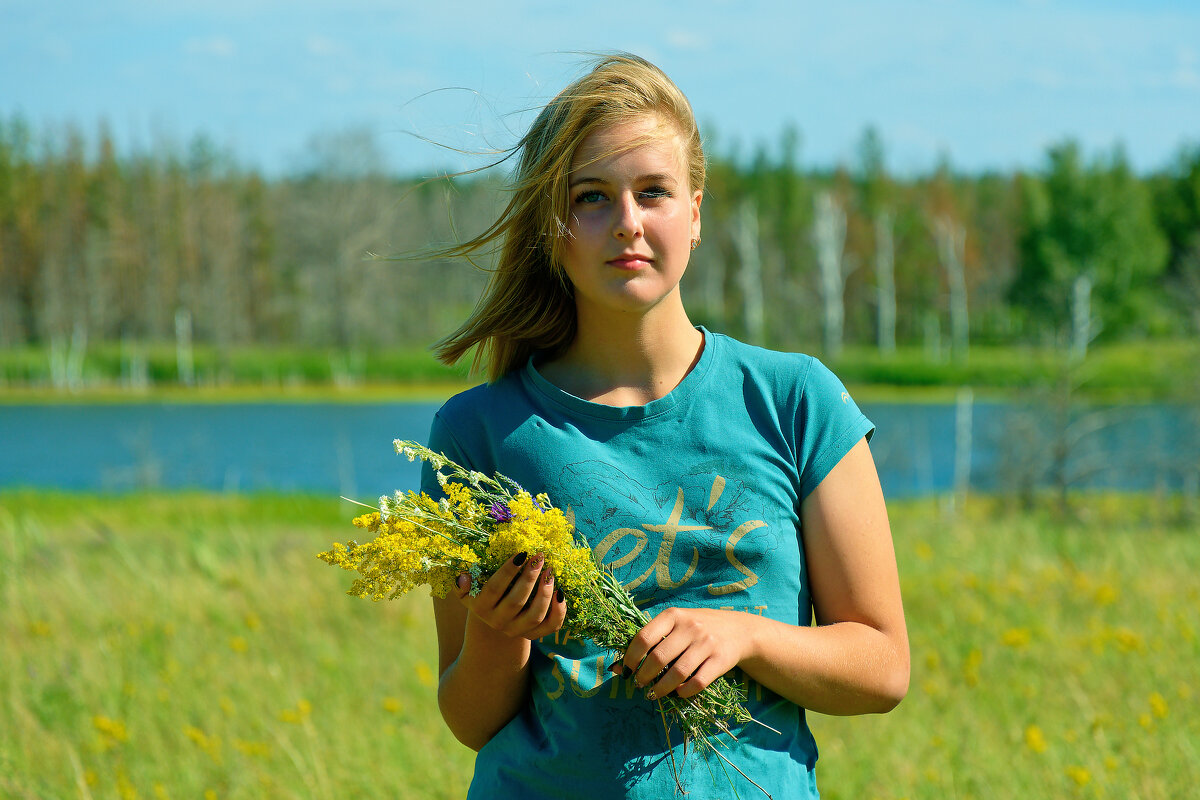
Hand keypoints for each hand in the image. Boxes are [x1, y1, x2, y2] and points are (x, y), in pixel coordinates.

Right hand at [454, 552, 565, 639]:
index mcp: (480, 607)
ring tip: (550, 571)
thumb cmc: (484, 595)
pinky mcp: (533, 635)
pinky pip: (549, 627)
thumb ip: (463, 585)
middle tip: (539, 557)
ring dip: (544, 593)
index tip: (521, 553)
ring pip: (534, 616)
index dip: (507, 571)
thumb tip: (462, 577)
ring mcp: (516, 631)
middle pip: (516, 602)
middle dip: (529, 578)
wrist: (494, 621)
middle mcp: (498, 621)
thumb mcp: (470, 590)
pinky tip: (560, 593)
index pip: (494, 588)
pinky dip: (558, 611)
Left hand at [612, 607, 749, 700]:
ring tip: (653, 694)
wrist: (739, 630)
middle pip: (658, 658)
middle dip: (644, 677)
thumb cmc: (697, 628)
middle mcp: (690, 627)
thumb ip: (650, 641)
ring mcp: (706, 643)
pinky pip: (697, 682)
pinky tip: (677, 693)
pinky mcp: (720, 660)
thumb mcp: (675, 625)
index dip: (631, 658)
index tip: (627, 670)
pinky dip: (684, 692)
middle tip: (640, 685)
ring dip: (661, 689)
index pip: (643, 638)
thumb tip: (616, 668)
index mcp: (673, 615)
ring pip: (677, 674)